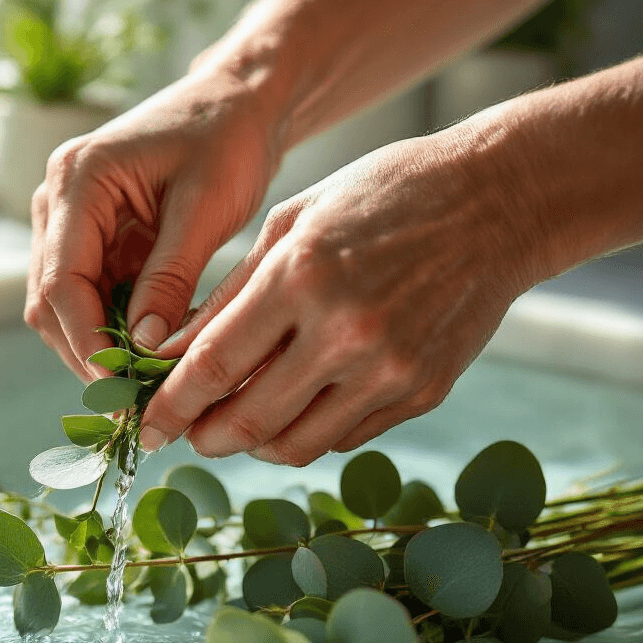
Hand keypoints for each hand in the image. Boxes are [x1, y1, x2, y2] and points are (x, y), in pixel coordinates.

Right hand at [24, 71, 283, 380]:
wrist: (236, 101)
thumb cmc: (227, 137)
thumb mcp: (206, 207)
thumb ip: (170, 277)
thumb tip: (144, 347)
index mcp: (77, 181)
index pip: (60, 283)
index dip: (87, 343)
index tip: (122, 388)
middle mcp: (57, 201)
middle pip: (50, 302)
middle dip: (87, 355)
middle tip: (134, 403)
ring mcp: (69, 221)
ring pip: (62, 307)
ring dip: (97, 348)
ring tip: (142, 387)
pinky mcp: (91, 238)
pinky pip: (89, 297)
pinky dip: (112, 330)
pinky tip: (146, 356)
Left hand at [139, 129, 539, 463]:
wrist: (496, 201)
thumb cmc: (381, 197)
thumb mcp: (290, 224)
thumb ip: (228, 295)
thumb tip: (170, 354)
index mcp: (301, 277)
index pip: (212, 365)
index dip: (169, 406)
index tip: (146, 425)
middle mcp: (345, 332)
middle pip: (248, 421)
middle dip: (203, 438)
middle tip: (186, 434)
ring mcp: (389, 370)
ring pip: (295, 445)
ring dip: (252, 446)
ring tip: (235, 426)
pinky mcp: (422, 392)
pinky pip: (343, 438)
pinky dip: (304, 432)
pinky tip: (292, 408)